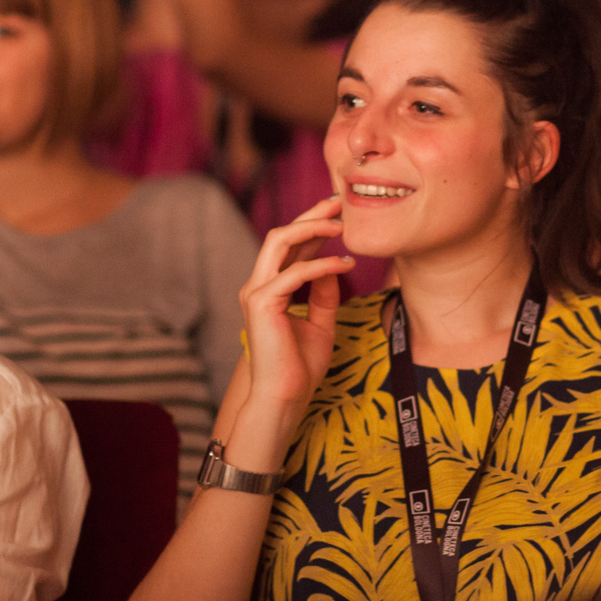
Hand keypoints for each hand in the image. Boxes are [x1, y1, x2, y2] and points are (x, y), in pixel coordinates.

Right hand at [231, 197, 351, 462]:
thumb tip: (334, 267)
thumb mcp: (320, 323)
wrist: (284, 397)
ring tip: (341, 225)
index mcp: (270, 289)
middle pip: (281, 235)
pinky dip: (321, 265)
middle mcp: (258, 286)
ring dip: (311, 228)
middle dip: (310, 216)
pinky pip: (294, 273)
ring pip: (279, 242)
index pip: (290, 248)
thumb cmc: (299, 367)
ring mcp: (256, 292)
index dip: (313, 227)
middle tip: (338, 203)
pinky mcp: (261, 303)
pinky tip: (344, 264)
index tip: (339, 214)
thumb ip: (324, 295)